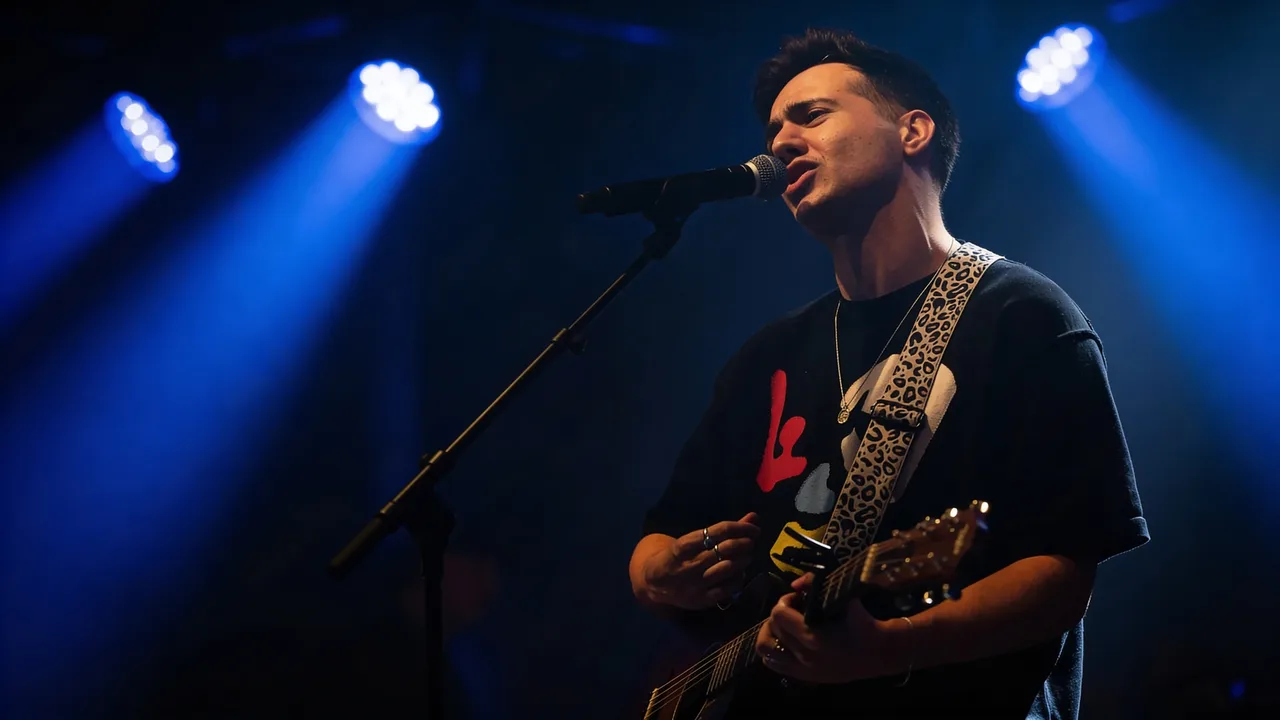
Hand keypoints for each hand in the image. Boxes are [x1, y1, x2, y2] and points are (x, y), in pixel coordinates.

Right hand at [641, 513, 760, 609]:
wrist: (654, 582)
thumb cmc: (679, 556)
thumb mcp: (693, 540)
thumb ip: (724, 530)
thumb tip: (753, 517)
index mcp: (684, 545)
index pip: (718, 531)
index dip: (740, 528)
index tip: (753, 528)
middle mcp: (689, 564)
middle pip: (724, 549)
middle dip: (744, 543)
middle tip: (751, 541)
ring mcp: (695, 584)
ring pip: (727, 568)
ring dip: (743, 559)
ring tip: (748, 555)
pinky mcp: (701, 600)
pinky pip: (727, 588)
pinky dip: (738, 578)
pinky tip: (740, 572)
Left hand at [755, 573, 912, 683]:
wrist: (881, 652)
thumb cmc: (863, 622)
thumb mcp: (845, 598)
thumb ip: (817, 585)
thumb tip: (795, 583)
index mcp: (813, 637)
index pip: (778, 615)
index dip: (784, 601)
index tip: (797, 598)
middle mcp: (805, 656)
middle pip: (772, 629)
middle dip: (778, 614)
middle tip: (792, 609)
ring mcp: (804, 669)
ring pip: (766, 650)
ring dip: (770, 633)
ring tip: (784, 626)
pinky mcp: (806, 677)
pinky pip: (774, 664)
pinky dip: (773, 650)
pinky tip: (786, 641)